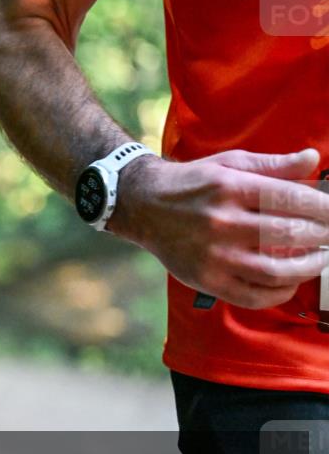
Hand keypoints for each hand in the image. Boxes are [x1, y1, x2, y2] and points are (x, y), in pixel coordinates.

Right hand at [110, 148, 328, 309]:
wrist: (142, 206)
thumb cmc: (191, 183)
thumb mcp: (229, 164)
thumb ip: (273, 165)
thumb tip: (312, 158)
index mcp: (231, 189)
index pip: (293, 200)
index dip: (325, 208)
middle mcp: (222, 222)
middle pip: (290, 234)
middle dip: (322, 236)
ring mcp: (213, 255)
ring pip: (275, 271)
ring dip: (308, 267)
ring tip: (321, 259)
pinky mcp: (206, 279)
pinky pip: (252, 295)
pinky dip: (279, 293)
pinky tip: (290, 282)